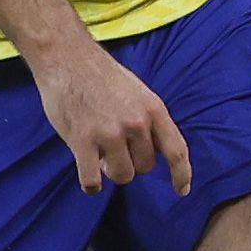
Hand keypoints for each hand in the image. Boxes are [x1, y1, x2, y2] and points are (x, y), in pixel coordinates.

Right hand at [34, 39, 192, 193]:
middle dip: (133, 163)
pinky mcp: (82, 141)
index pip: (177, 150)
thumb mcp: (140, 94)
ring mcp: (110, 133)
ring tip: (100, 157)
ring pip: (123, 175)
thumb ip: (149, 122)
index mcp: (154, 110)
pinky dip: (91, 186)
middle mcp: (136, 123)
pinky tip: (89, 180)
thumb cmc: (104, 78)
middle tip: (115, 149)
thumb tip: (153, 152)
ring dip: (112, 172)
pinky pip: (92, 180)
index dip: (182, 174)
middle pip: (146, 167)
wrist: (68, 60)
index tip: (182, 190)